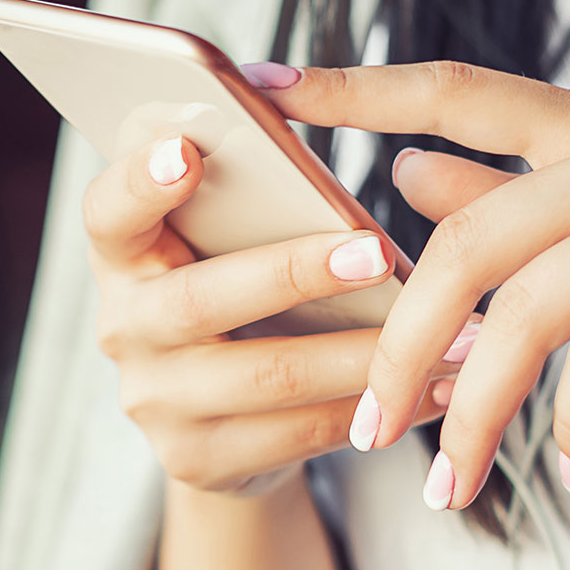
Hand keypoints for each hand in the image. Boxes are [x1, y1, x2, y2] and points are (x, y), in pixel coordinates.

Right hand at [83, 134, 452, 492]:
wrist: (215, 415)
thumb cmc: (239, 287)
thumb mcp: (229, 237)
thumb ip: (255, 191)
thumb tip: (307, 108)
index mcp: (125, 253)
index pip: (109, 211)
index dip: (141, 182)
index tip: (189, 151)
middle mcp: (124, 327)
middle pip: (205, 299)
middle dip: (298, 272)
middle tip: (379, 252)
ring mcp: (158, 402)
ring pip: (271, 375)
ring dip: (372, 355)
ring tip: (460, 333)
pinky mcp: (198, 460)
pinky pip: (302, 433)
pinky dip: (379, 407)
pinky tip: (442, 385)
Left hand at [255, 61, 569, 509]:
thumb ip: (512, 209)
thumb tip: (409, 174)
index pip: (457, 90)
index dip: (356, 89)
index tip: (264, 88)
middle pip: (469, 237)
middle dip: (403, 344)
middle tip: (368, 429)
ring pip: (526, 309)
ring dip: (478, 411)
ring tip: (455, 482)